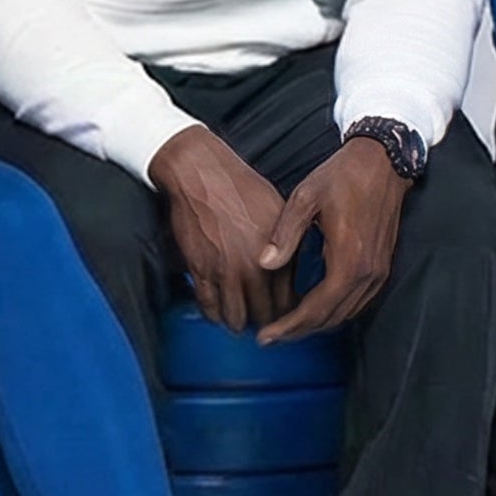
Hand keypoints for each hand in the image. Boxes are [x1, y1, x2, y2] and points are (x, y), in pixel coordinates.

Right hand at [150, 126, 290, 331]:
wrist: (200, 172)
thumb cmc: (239, 185)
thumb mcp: (280, 211)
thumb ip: (289, 244)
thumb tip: (295, 269)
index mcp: (280, 253)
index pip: (291, 302)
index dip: (288, 314)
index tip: (285, 316)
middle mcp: (256, 267)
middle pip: (266, 315)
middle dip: (265, 322)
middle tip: (263, 323)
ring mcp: (226, 272)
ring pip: (237, 318)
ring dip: (239, 322)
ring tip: (240, 320)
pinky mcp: (201, 271)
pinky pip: (209, 307)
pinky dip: (214, 314)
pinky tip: (217, 311)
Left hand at [258, 140, 405, 342]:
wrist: (383, 161)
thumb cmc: (343, 175)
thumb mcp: (305, 197)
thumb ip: (285, 234)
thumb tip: (264, 264)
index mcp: (348, 258)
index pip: (316, 309)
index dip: (289, 326)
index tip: (266, 336)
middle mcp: (368, 272)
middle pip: (331, 318)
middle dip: (299, 331)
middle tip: (271, 336)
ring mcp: (379, 271)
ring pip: (346, 314)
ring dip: (317, 324)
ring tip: (287, 326)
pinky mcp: (382, 266)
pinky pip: (358, 302)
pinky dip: (334, 311)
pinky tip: (314, 307)